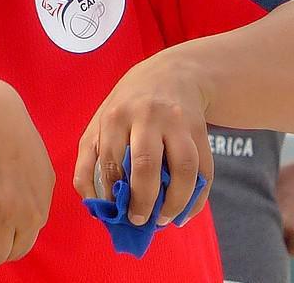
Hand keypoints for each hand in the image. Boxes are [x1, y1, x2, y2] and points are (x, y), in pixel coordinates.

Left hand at [75, 56, 212, 226]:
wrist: (171, 73)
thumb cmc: (128, 106)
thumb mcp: (100, 122)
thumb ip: (89, 159)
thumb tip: (93, 204)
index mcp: (116, 115)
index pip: (111, 161)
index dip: (113, 193)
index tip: (115, 213)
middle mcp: (147, 116)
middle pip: (146, 165)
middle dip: (143, 200)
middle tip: (139, 220)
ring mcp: (177, 122)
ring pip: (183, 169)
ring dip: (175, 202)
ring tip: (164, 219)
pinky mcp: (200, 130)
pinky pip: (204, 170)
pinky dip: (197, 198)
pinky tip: (185, 212)